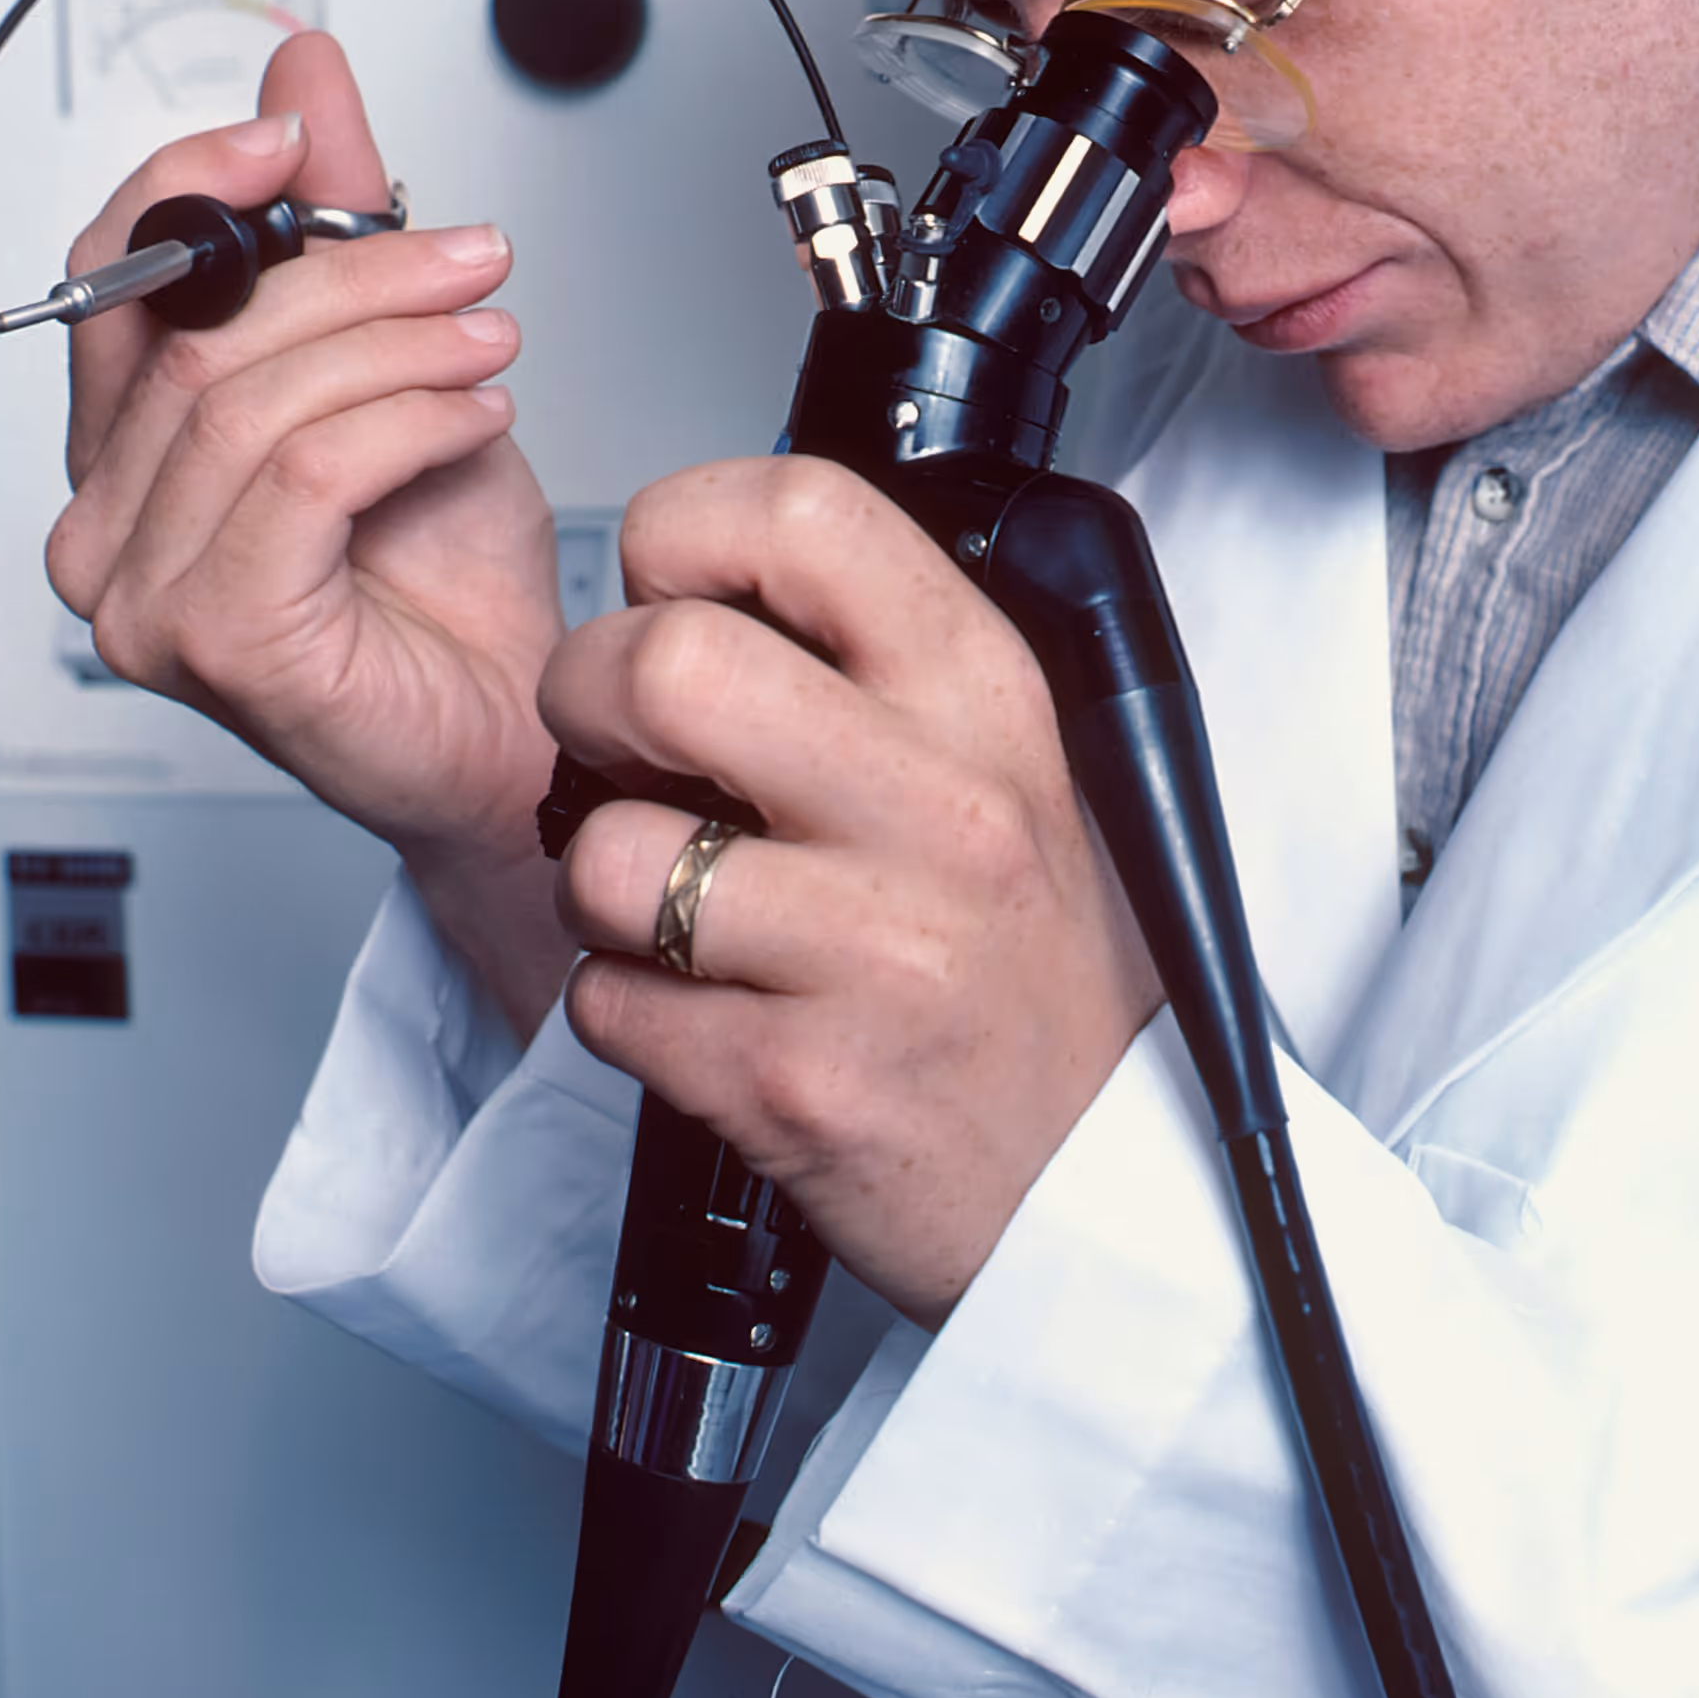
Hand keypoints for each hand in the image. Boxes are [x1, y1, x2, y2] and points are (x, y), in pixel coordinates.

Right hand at [46, 32, 573, 1036]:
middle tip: (470, 254)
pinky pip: (306, 478)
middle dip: (352, 270)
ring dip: (396, 343)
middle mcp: (109, 526)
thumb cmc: (451, 579)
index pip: (114, 280)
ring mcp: (144, 597)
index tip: (299, 132)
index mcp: (129, 451)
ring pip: (253, 401)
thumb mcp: (403, 358)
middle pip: (197, 335)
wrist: (524, 726)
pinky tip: (475, 413)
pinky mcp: (218, 642)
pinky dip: (406, 423)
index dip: (194, 184)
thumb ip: (341, 220)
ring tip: (491, 335)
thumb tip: (305, 69)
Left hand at [540, 455, 1162, 1325]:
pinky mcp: (796, 1083)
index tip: (669, 587)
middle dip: (587, 693)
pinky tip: (700, 1008)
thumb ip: (878, 664)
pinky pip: (608, 1003)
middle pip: (665, 664)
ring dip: (598, 880)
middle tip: (613, 738)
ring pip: (607, 850)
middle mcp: (938, 807)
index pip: (801, 513)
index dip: (682, 530)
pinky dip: (621, 1006)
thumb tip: (703, 582)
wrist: (1111, 1184)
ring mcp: (870, 951)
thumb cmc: (1034, 966)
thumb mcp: (1010, 764)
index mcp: (984, 697)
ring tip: (670, 904)